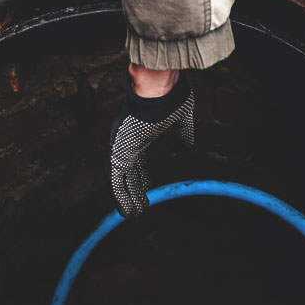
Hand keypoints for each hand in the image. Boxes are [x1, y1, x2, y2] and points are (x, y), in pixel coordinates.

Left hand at [109, 78, 194, 216]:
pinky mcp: (119, 154)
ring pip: (122, 180)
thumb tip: (187, 146)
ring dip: (128, 198)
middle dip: (135, 190)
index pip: (139, 160)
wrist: (157, 90)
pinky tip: (127, 212)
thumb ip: (183, 133)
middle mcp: (127, 142)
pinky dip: (121, 197)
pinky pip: (117, 181)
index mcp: (139, 133)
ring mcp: (121, 148)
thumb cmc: (168, 98)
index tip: (147, 187)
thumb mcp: (181, 119)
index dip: (143, 176)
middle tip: (140, 205)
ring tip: (134, 214)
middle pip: (130, 172)